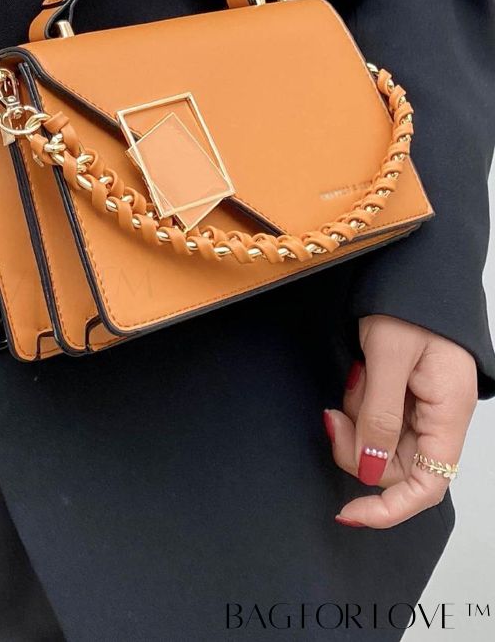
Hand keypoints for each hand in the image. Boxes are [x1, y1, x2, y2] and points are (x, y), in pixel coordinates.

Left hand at [323, 314, 476, 527]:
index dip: (390, 508)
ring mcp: (422, 407)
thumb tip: (373, 471)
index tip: (350, 513)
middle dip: (359, 449)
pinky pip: (377, 417)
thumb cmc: (409, 304)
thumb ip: (380, 416)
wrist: (413, 269)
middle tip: (334, 414)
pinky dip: (360, 405)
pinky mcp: (405, 394)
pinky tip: (357, 375)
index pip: (428, 486)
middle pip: (396, 467)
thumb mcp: (388, 357)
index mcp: (448, 414)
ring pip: (382, 443)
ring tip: (355, 377)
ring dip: (358, 421)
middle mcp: (439, 418)